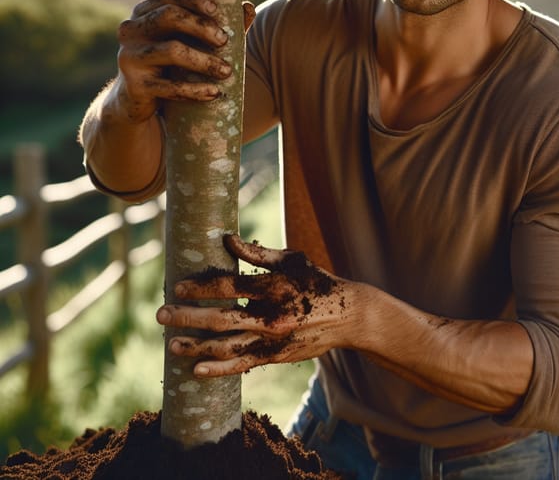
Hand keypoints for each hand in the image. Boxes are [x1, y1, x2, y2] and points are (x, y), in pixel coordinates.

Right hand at [113, 0, 255, 123]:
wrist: (137, 101)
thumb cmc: (169, 64)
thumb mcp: (189, 44)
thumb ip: (217, 27)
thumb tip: (248, 7)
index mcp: (143, 13)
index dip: (192, 0)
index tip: (216, 10)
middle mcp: (131, 30)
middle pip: (168, 17)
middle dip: (201, 26)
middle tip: (224, 41)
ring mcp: (130, 57)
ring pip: (172, 50)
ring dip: (204, 61)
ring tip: (226, 72)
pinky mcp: (135, 85)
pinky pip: (170, 86)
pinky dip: (195, 90)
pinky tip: (214, 93)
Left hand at [156, 235, 356, 376]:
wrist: (347, 315)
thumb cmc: (316, 281)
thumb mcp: (291, 259)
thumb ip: (258, 253)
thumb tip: (227, 238)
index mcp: (274, 286)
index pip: (229, 286)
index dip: (201, 287)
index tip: (178, 287)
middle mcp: (271, 315)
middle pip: (220, 318)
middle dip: (187, 317)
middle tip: (160, 315)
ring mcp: (273, 340)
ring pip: (226, 346)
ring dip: (196, 346)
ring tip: (171, 344)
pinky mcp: (276, 357)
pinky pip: (242, 365)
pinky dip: (219, 369)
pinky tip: (197, 369)